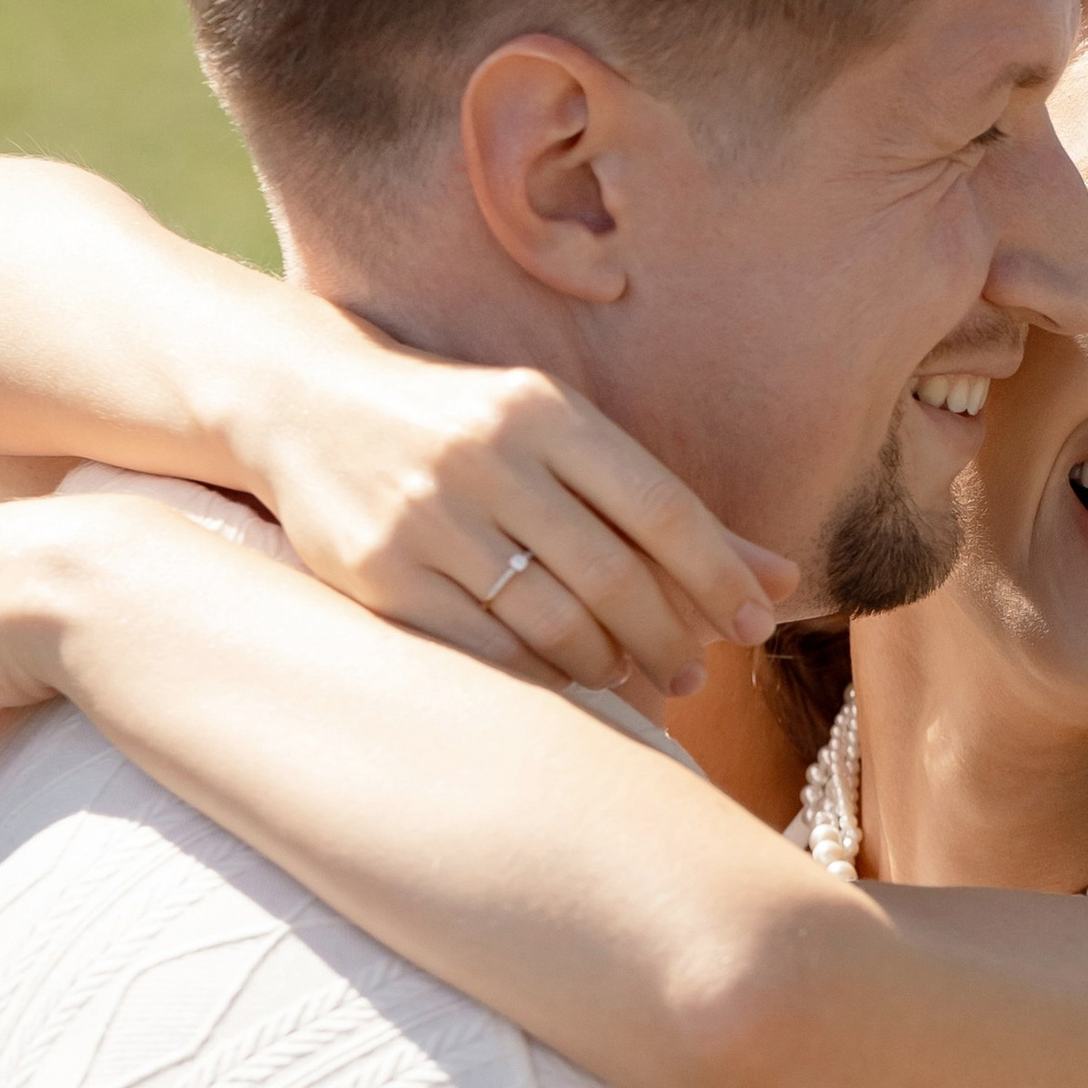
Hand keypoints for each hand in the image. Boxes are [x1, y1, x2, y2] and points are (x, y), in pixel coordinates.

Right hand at [240, 320, 795, 700]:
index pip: (660, 507)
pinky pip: (483, 648)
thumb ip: (663, 508)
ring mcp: (430, 514)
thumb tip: (781, 577)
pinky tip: (561, 683)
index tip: (754, 626)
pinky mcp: (381, 570)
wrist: (305, 404)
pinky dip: (536, 675)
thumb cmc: (463, 430)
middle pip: (613, 574)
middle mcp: (490, 455)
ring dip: (606, 664)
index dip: (719, 576)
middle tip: (694, 674)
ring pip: (551, 619)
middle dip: (668, 636)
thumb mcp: (560, 438)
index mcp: (546, 410)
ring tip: (628, 676)